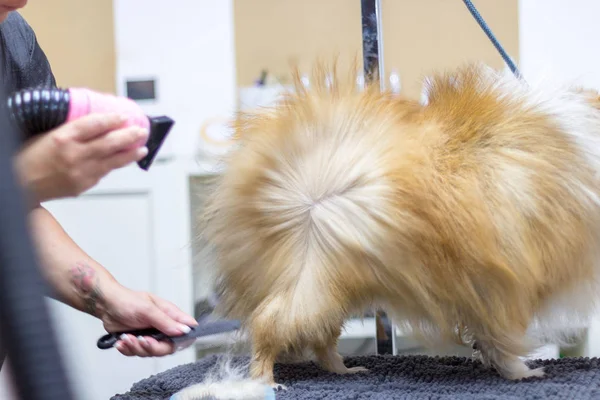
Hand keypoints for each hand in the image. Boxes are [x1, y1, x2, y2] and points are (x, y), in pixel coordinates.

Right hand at [14, 113, 148, 202]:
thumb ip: (72, 129)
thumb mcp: (47, 134)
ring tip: (142, 148)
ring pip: (112, 162)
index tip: (124, 116)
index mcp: (63, 138)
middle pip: (109, 143)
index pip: (95, 125)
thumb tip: (97, 120)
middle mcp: (74, 155)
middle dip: (129, 136)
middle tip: (141, 131)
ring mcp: (80, 173)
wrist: (18, 184)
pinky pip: (102, 173)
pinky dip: (113, 165)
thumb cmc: (28, 156)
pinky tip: (121, 160)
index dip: (112, 120)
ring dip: (130, 154)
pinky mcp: (83, 186)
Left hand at [99, 284, 197, 356]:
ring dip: (137, 348)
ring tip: (127, 338)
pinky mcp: (138, 342)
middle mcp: (162, 326)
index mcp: (169, 314)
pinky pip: (138, 353)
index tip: (172, 342)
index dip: (183, 338)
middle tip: (142, 340)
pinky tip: (122, 341)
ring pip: (152, 352)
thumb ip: (165, 321)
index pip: (186, 329)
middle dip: (153, 347)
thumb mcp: (148, 310)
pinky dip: (128, 349)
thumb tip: (183, 330)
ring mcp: (151, 335)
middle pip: (168, 347)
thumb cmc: (126, 300)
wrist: (105, 305)